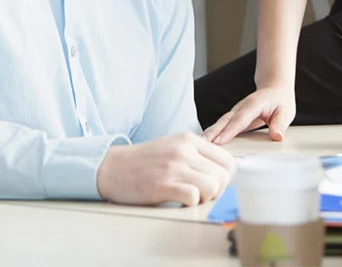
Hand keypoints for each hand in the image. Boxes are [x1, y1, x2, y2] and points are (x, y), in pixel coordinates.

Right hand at [96, 132, 234, 206]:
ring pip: (213, 186)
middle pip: (223, 176)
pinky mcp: (164, 185)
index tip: (214, 183)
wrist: (113, 167)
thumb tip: (223, 172)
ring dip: (206, 197)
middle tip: (202, 193)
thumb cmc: (145, 161)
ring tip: (191, 196)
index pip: (228, 160)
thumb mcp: (173, 146)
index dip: (226, 177)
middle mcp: (184, 150)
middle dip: (217, 190)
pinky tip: (179, 199)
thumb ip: (197, 154)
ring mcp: (174, 167)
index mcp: (189, 139)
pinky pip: (194, 197)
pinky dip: (191, 202)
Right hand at [201, 85, 295, 144]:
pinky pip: (222, 126)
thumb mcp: (285, 112)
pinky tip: (205, 142)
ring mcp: (236, 112)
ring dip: (210, 133)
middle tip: (202, 144)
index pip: (240, 120)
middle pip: (225, 121)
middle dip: (213, 132)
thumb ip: (280, 124)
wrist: (275, 88)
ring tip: (199, 144)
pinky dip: (213, 133)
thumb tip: (277, 136)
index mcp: (254, 105)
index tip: (219, 141)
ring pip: (220, 123)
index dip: (229, 131)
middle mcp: (241, 108)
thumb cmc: (280, 100)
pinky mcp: (234, 118)